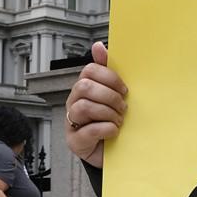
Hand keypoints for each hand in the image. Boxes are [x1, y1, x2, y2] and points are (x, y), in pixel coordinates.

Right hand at [64, 41, 127, 167]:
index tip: (124, 89)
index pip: (89, 70)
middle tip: (123, 106)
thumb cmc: (111, 119)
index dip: (109, 77)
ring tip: (119, 121)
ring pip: (84, 107)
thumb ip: (108, 71)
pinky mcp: (75, 141)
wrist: (112, 151)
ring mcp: (72, 122)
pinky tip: (114, 131)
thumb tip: (98, 45)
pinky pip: (89, 130)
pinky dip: (106, 129)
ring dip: (108, 113)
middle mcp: (74, 102)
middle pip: (85, 87)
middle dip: (109, 96)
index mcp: (84, 88)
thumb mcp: (114, 94)